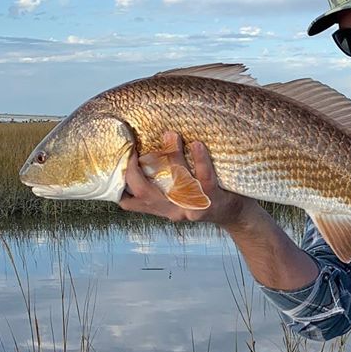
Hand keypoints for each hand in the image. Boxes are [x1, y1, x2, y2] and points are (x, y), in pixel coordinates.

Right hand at [119, 131, 257, 226]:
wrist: (238, 216)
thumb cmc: (206, 198)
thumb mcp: (178, 198)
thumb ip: (158, 189)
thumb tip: (131, 173)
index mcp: (162, 209)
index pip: (130, 200)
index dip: (117, 181)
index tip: (112, 159)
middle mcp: (174, 211)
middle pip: (145, 191)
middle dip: (134, 169)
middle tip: (133, 146)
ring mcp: (193, 207)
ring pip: (176, 182)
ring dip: (172, 157)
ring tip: (170, 134)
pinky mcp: (213, 201)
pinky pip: (205, 179)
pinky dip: (200, 160)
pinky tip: (197, 144)